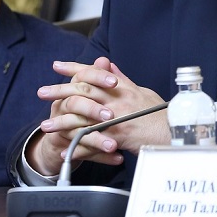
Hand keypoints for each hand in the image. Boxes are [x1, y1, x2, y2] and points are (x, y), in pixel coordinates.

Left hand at [27, 57, 168, 174]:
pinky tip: (64, 150)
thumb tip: (109, 66)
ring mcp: (115, 119)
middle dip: (60, 91)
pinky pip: (91, 143)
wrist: (173, 132)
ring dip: (61, 122)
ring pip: (82, 117)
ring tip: (45, 126)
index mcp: (122, 88)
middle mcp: (116, 100)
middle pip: (82, 91)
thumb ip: (123, 80)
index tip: (57, 66)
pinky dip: (76, 148)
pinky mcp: (116, 137)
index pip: (94, 73)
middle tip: (42, 92)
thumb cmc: (161, 114)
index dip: (74, 68)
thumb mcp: (142, 91)